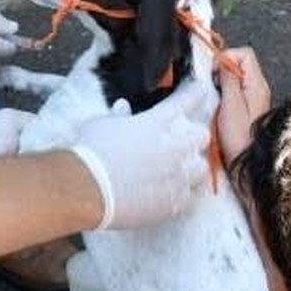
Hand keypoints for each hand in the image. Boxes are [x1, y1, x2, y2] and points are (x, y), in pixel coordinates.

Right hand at [70, 76, 219, 229]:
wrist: (88, 190)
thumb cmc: (92, 153)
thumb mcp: (101, 124)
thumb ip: (118, 116)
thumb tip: (122, 108)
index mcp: (155, 124)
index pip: (184, 101)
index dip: (195, 92)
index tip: (200, 88)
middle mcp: (171, 149)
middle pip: (201, 136)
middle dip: (196, 134)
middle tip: (187, 137)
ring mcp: (174, 178)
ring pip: (201, 169)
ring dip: (192, 166)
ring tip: (180, 168)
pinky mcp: (170, 203)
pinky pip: (185, 196)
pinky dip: (178, 192)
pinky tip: (166, 192)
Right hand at [215, 47, 270, 166]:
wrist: (245, 162)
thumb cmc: (239, 139)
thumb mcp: (230, 105)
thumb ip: (228, 79)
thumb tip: (222, 61)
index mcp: (257, 85)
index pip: (245, 54)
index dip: (227, 57)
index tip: (214, 71)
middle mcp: (258, 88)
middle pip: (240, 63)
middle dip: (223, 69)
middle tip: (215, 86)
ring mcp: (254, 97)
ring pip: (237, 75)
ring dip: (223, 82)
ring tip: (218, 97)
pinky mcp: (247, 106)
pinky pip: (235, 89)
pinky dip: (225, 92)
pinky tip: (220, 105)